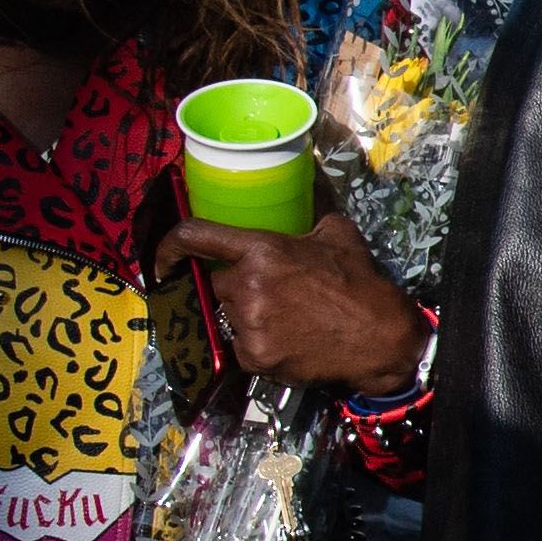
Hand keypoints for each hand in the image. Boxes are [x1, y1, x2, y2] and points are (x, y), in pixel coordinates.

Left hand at [170, 212, 426, 397]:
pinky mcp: (254, 356)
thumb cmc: (359, 283)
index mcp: (261, 249)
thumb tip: (307, 184)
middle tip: (276, 294)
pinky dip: (259, 346)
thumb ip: (309, 211)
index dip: (168, 246)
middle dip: (240, 287)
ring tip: (289, 320)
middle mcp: (247, 285)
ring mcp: (248, 323)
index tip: (161, 261)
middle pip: (219, 283)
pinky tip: (289, 342)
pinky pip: (241, 346)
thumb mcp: (337, 234)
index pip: (195, 236)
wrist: (380, 337)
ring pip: (229, 316)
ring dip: (250, 317)